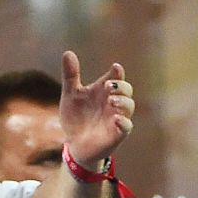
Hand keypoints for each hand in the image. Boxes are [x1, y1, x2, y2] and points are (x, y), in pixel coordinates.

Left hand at [58, 51, 134, 169]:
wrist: (74, 145)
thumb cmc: (76, 118)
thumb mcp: (70, 95)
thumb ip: (70, 76)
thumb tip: (68, 53)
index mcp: (103, 91)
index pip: (115, 77)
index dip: (117, 72)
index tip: (115, 68)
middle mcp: (113, 102)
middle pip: (126, 89)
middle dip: (121, 86)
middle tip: (109, 86)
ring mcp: (116, 118)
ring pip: (129, 106)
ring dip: (123, 101)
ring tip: (111, 101)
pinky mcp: (117, 134)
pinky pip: (127, 126)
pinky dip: (123, 122)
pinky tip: (116, 119)